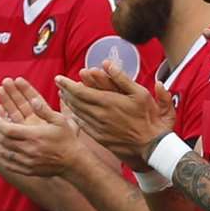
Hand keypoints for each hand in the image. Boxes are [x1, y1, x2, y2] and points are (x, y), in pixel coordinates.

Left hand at [0, 78, 85, 177]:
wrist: (73, 161)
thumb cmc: (66, 138)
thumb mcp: (59, 121)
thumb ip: (44, 110)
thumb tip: (33, 99)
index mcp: (34, 136)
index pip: (8, 130)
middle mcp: (29, 150)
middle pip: (3, 141)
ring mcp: (27, 162)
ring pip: (3, 153)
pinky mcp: (28, 170)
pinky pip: (9, 164)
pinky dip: (1, 157)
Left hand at [56, 61, 173, 164]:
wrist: (152, 146)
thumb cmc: (149, 118)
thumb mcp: (140, 93)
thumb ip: (122, 78)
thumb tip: (107, 63)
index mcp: (108, 101)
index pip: (80, 91)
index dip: (67, 84)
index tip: (59, 78)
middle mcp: (99, 114)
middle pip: (75, 101)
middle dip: (65, 91)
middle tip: (58, 84)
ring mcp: (98, 127)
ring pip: (78, 113)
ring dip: (69, 103)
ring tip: (62, 95)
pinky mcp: (100, 138)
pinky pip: (83, 126)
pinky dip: (75, 117)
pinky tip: (73, 113)